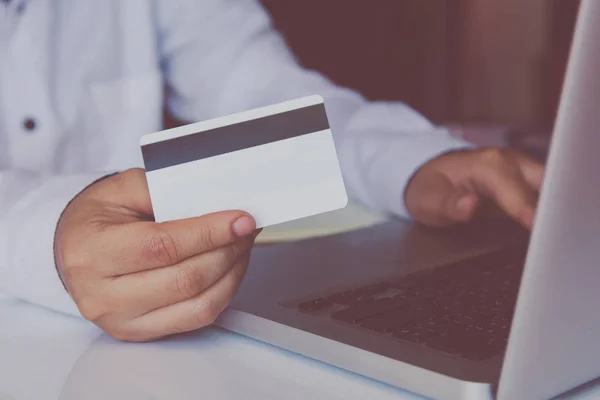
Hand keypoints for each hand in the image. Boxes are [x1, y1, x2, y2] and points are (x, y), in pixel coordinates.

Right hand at [54, 168, 258, 341]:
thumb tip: (215, 202)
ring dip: (231, 272)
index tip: (240, 220)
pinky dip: (223, 293)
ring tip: (241, 246)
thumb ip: (166, 191)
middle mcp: (103, 294)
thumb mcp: (123, 189)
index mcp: (92, 251)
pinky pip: (196, 319)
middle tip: (246, 229)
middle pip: (185, 279)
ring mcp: (121, 320)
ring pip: (197, 304)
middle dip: (227, 250)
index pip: (162, 246)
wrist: (73, 248)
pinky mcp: (140, 332)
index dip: (209, 233)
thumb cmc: (99, 217)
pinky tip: (230, 269)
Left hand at [405, 148, 543, 228]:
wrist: (428, 177)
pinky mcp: (526, 182)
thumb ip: (448, 203)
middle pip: (545, 186)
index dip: (528, 212)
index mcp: (489, 164)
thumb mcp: (428, 199)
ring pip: (551, 190)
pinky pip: (546, 196)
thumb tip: (469, 204)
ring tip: (550, 240)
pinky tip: (546, 233)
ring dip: (553, 212)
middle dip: (551, 211)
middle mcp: (511, 163)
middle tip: (550, 241)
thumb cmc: (429, 188)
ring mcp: (521, 171)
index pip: (517, 190)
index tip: (538, 232)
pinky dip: (549, 212)